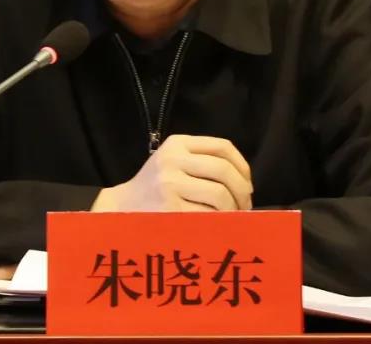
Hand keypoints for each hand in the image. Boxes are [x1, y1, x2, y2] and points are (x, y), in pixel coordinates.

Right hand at [92, 135, 252, 211]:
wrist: (123, 207)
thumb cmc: (156, 186)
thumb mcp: (174, 161)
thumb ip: (203, 161)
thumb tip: (245, 182)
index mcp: (177, 143)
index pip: (222, 147)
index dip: (242, 166)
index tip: (247, 183)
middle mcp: (172, 160)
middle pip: (224, 171)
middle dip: (242, 191)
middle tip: (245, 205)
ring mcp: (170, 185)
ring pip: (219, 195)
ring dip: (234, 209)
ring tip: (234, 217)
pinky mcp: (170, 209)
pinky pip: (208, 215)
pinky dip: (220, 222)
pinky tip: (220, 226)